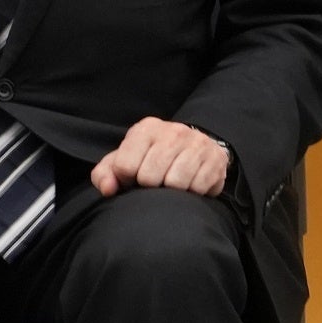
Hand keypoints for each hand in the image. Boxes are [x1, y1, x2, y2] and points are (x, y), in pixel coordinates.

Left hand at [92, 118, 230, 197]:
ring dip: (171, 192)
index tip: (133, 178)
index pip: (125, 166)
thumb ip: (105, 174)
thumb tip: (108, 189)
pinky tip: (190, 184)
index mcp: (146, 129)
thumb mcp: (124, 160)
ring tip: (171, 184)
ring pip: (175, 184)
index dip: (125, 180)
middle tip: (155, 183)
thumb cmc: (151, 158)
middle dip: (149, 187)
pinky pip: (198, 188)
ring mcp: (197, 144)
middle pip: (149, 177)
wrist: (194, 147)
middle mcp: (173, 131)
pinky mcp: (216, 159)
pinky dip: (192, 193)